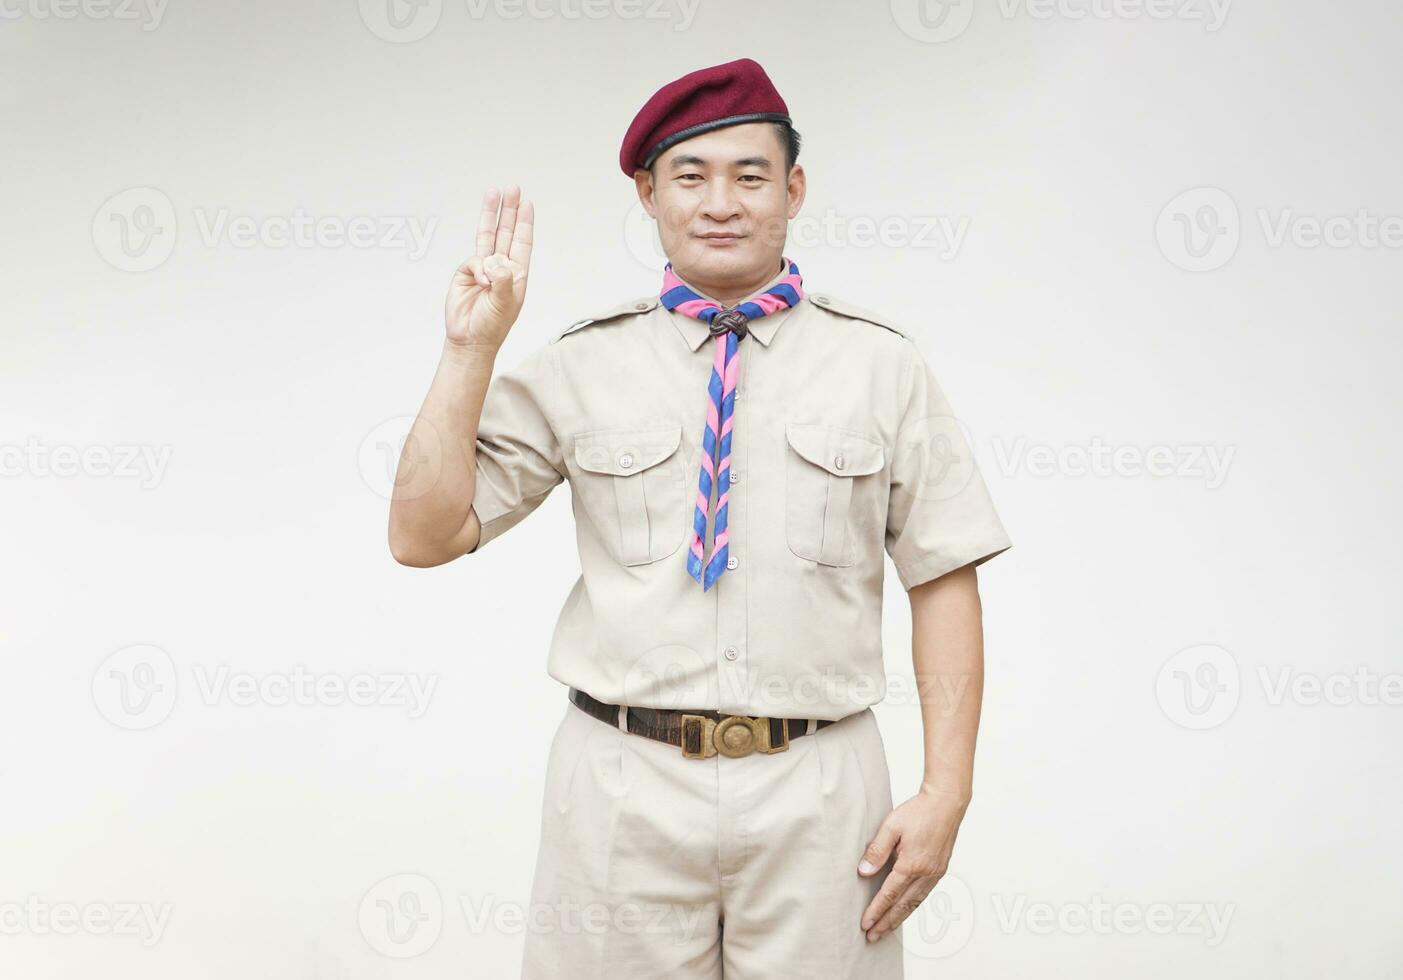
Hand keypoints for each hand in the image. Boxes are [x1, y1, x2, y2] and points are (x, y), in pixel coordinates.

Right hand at [444, 185, 533, 349]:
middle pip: (505, 232)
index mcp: (517, 274)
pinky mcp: (465, 273)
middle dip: (509, 210)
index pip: (522, 242)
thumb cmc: (492, 326)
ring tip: (493, 193)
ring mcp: (482, 269)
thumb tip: (493, 260)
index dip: (524, 223)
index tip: (527, 203)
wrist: (469, 340)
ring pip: (488, 236)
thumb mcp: (505, 303)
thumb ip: (502, 280)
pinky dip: (476, 268)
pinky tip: (480, 282)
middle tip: (512, 188)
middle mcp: (501, 267)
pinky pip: (472, 260)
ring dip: (491, 214)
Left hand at [857, 787, 968, 942]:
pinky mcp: (939, 870)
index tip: (865, 925)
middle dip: (886, 923)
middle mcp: (925, 874)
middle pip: (902, 906)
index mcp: (911, 864)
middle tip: (872, 937)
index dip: (876, 911)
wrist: (947, 803)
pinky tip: (904, 910)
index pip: (889, 895)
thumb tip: (864, 872)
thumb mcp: (891, 826)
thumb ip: (877, 850)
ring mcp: (934, 874)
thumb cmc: (918, 811)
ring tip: (886, 929)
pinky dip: (911, 907)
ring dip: (899, 918)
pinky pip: (923, 895)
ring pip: (914, 904)